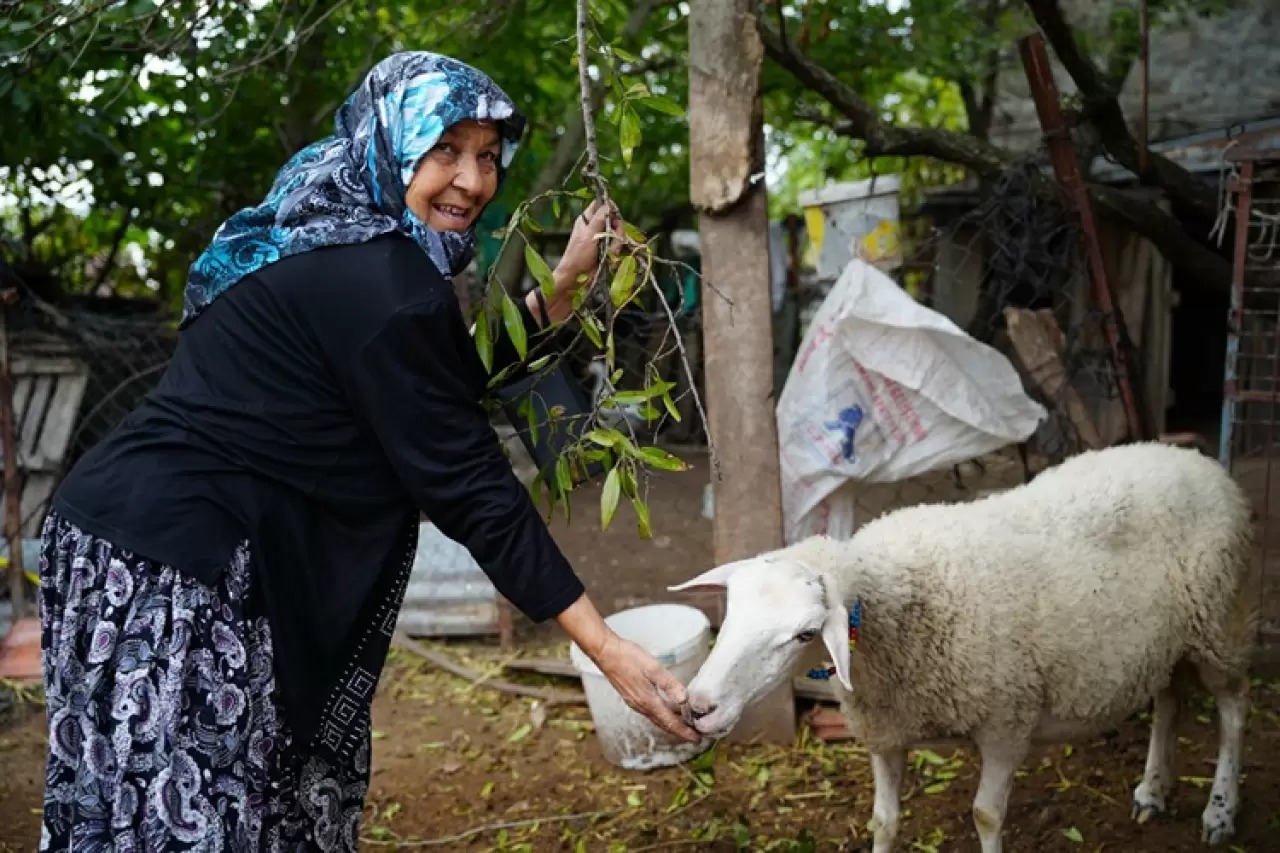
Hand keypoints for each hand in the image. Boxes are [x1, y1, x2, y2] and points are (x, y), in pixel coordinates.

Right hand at [554, 593, 700, 743]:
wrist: (606, 653)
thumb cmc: (629, 658)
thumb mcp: (653, 668)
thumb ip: (670, 684)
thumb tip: (685, 699)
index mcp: (648, 701)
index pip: (670, 722)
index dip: (684, 732)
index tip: (697, 739)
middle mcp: (641, 706)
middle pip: (664, 724)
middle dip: (680, 731)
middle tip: (695, 736)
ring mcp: (635, 702)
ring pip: (657, 718)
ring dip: (671, 723)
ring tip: (686, 724)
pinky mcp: (631, 697)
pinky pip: (651, 711)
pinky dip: (662, 715)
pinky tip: (668, 708)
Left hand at [558, 198, 626, 288]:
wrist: (576, 277)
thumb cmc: (578, 255)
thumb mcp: (589, 235)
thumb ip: (599, 219)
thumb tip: (608, 204)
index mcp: (587, 219)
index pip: (601, 204)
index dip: (610, 208)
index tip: (615, 216)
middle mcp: (595, 226)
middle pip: (613, 219)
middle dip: (617, 230)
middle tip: (615, 239)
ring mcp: (601, 238)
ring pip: (617, 234)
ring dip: (617, 244)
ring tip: (611, 254)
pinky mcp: (606, 249)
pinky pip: (617, 246)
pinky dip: (616, 252)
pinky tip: (611, 258)